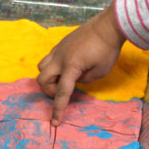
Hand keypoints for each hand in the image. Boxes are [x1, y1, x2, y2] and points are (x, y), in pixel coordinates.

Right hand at [37, 3, 124, 124]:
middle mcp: (60, 58)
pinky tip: (65, 67)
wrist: (107, 26)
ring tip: (62, 79)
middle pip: (42, 79)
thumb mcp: (100, 72)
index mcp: (72, 66)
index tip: (54, 122)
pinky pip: (48, 58)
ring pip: (41, 67)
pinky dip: (52, 67)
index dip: (58, 109)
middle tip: (63, 91)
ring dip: (48, 77)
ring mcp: (58, 49)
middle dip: (49, 90)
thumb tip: (75, 79)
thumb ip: (85, 79)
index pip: (62, 92)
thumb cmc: (107, 49)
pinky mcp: (60, 44)